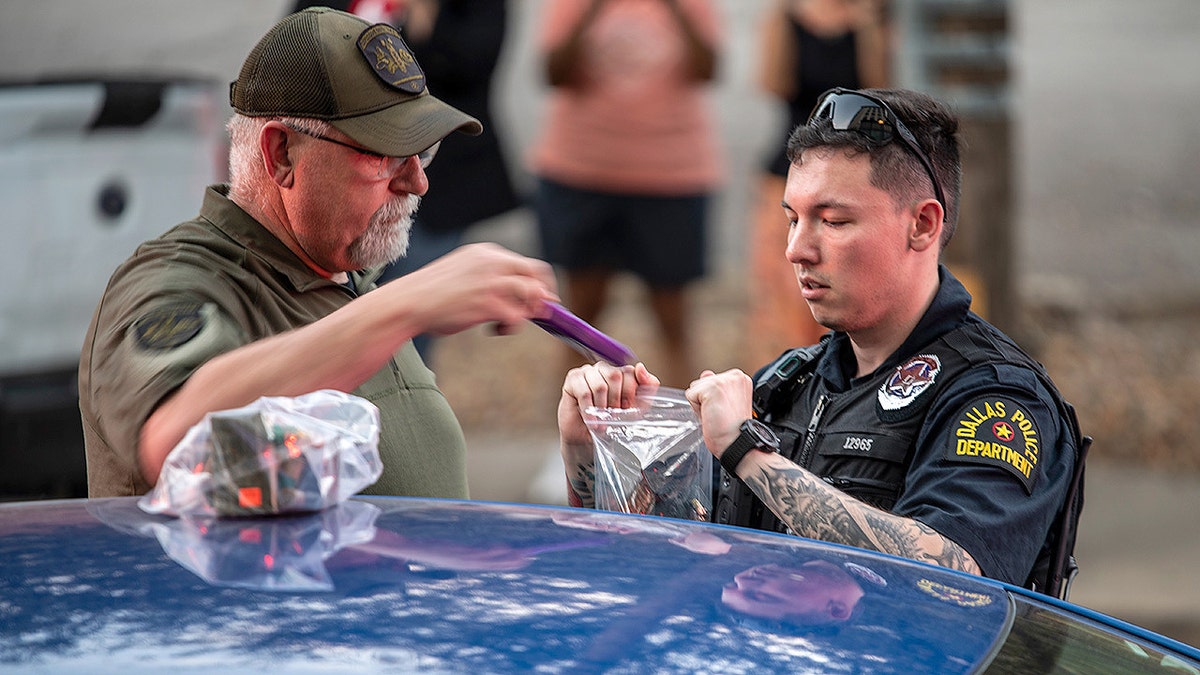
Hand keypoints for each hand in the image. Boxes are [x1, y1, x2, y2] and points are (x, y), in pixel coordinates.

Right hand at [391, 242, 557, 337]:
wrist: (409, 302)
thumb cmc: (433, 293)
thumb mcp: (464, 273)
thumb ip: (489, 277)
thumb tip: (518, 295)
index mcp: (486, 253)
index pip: (525, 264)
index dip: (538, 283)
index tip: (540, 298)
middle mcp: (493, 262)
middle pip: (536, 274)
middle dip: (543, 295)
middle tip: (540, 313)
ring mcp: (492, 282)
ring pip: (531, 295)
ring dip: (526, 313)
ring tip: (507, 323)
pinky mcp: (488, 303)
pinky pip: (517, 316)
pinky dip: (510, 326)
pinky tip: (493, 329)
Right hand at [557, 362, 659, 448]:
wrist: (588, 439)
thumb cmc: (610, 422)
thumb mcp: (637, 407)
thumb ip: (647, 387)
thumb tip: (640, 367)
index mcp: (619, 372)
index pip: (629, 371)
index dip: (629, 393)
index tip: (626, 408)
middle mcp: (603, 368)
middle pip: (614, 375)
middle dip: (616, 400)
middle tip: (613, 415)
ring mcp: (586, 372)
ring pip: (599, 385)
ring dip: (602, 408)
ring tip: (601, 420)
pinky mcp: (572, 380)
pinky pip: (584, 392)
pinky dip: (589, 410)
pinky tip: (591, 420)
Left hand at [684, 369, 753, 460]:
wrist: (738, 443)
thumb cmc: (735, 430)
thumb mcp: (727, 403)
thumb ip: (716, 386)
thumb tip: (706, 374)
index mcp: (740, 379)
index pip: (712, 381)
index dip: (712, 399)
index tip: (725, 411)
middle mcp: (735, 376)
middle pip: (702, 383)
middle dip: (706, 401)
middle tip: (720, 414)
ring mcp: (724, 380)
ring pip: (695, 388)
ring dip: (701, 405)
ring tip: (716, 415)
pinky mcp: (713, 387)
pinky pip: (690, 395)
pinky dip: (696, 409)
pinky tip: (711, 416)